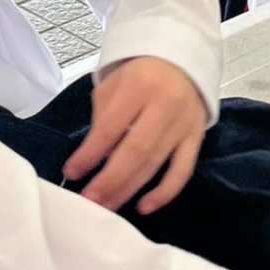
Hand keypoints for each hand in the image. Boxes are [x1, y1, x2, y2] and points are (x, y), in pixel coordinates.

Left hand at [62, 57, 206, 214]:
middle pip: (135, 150)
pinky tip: (144, 206)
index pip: (110, 127)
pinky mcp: (197, 138)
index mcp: (138, 85)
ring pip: (155, 163)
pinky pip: (182, 171)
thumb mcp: (114, 84)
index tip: (72, 172)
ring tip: (107, 206)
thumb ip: (104, 118)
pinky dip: (164, 193)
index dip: (89, 154)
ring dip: (129, 189)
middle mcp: (165, 104)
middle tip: (90, 200)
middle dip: (110, 179)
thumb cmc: (140, 75)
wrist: (181, 62)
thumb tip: (94, 160)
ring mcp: (184, 123)